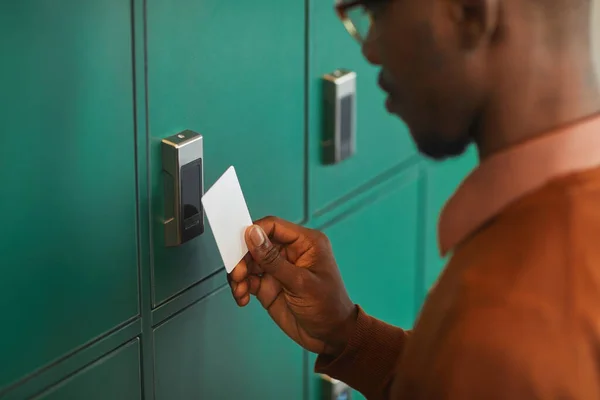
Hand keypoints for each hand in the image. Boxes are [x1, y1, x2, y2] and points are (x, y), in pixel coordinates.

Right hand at [228, 216, 357, 356]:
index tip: (239, 246)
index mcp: (306, 243)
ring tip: (240, 290)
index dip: (254, 232)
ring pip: (249, 262)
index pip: (273, 226)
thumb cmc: (328, 307)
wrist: (330, 337)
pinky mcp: (269, 284)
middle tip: (238, 274)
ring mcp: (278, 269)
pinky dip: (240, 287)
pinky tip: (243, 298)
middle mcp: (290, 252)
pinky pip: (248, 279)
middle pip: (256, 244)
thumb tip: (253, 234)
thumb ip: (273, 260)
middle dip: (243, 258)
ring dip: (239, 275)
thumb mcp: (300, 283)